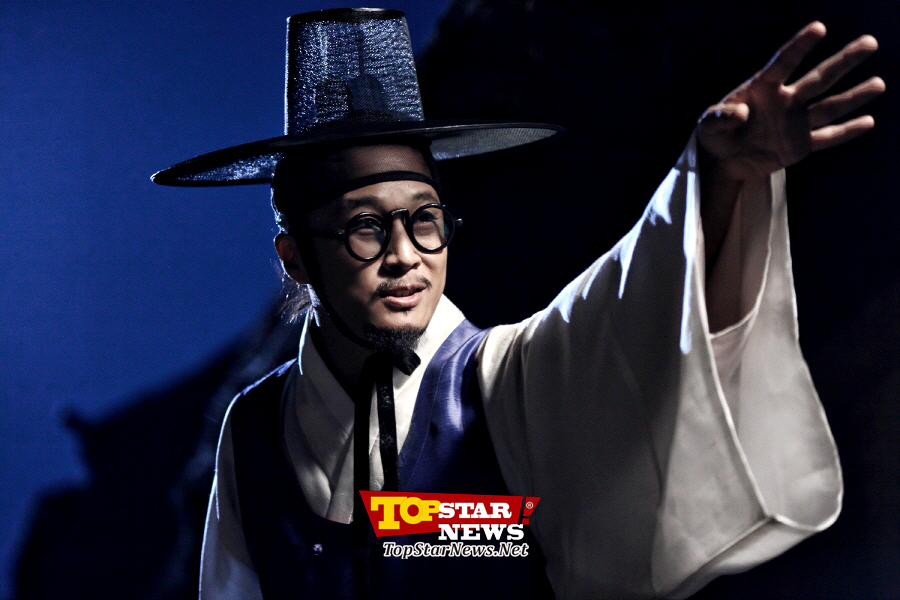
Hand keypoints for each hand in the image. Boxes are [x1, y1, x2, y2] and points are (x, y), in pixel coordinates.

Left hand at [697, 22, 884, 181]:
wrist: (722, 162)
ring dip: (853, 96)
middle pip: (819, 79)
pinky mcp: (800, 145)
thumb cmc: (714, 135)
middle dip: (843, 62)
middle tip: (869, 43)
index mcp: (762, 88)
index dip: (799, 46)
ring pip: (829, 106)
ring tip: (878, 84)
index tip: (818, 28)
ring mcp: (795, 122)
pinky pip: (826, 137)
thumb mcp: (707, 126)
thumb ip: (718, 117)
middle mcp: (785, 101)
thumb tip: (737, 113)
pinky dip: (845, 132)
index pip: (783, 63)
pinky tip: (867, 122)